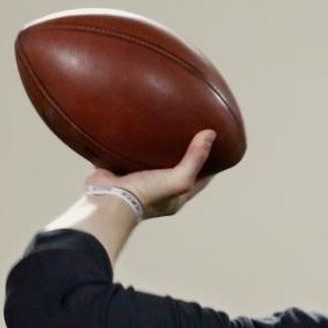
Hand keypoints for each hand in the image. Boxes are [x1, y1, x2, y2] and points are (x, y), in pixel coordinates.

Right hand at [84, 129, 216, 219]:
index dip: (210, 165)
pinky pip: (127, 155)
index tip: (217, 147)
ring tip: (164, 127)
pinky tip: (136, 128)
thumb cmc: (148, 195)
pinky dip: (132, 144)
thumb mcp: (180, 179)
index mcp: (176, 197)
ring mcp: (137, 180)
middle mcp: (158, 190)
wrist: (110, 199)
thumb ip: (195, 159)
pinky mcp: (119, 170)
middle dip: (183, 154)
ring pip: (151, 162)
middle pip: (175, 169)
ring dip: (157, 148)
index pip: (200, 180)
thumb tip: (211, 134)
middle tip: (191, 132)